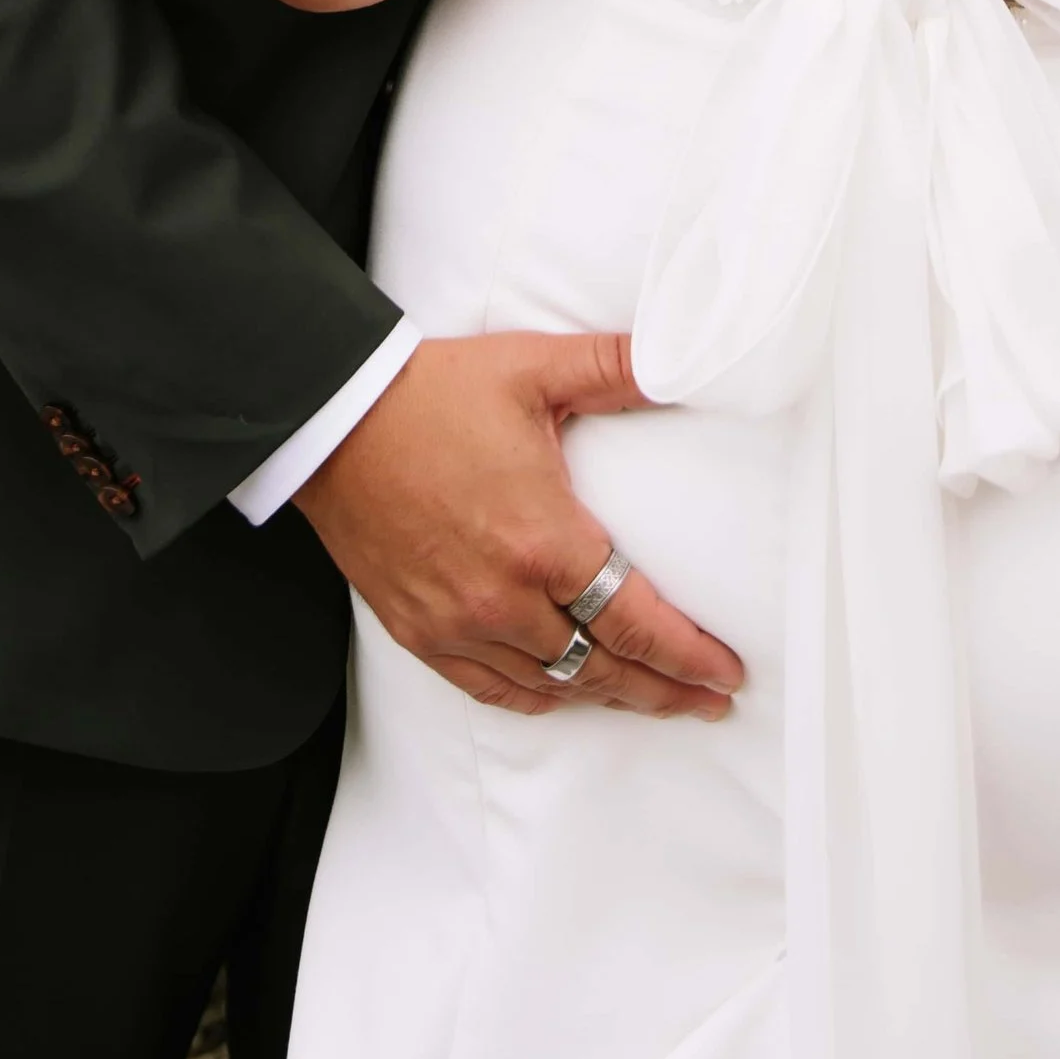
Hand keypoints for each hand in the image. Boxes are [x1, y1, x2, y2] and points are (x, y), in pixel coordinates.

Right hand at [293, 330, 745, 721]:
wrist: (333, 418)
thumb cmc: (431, 392)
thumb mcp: (535, 368)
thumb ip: (616, 367)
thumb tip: (683, 356)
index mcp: (544, 541)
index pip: (637, 624)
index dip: (688, 658)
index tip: (726, 677)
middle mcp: (504, 598)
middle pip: (602, 668)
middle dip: (663, 690)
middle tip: (707, 702)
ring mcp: (457, 623)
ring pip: (551, 685)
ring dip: (606, 697)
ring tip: (649, 699)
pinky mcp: (418, 631)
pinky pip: (490, 688)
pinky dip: (536, 697)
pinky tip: (562, 694)